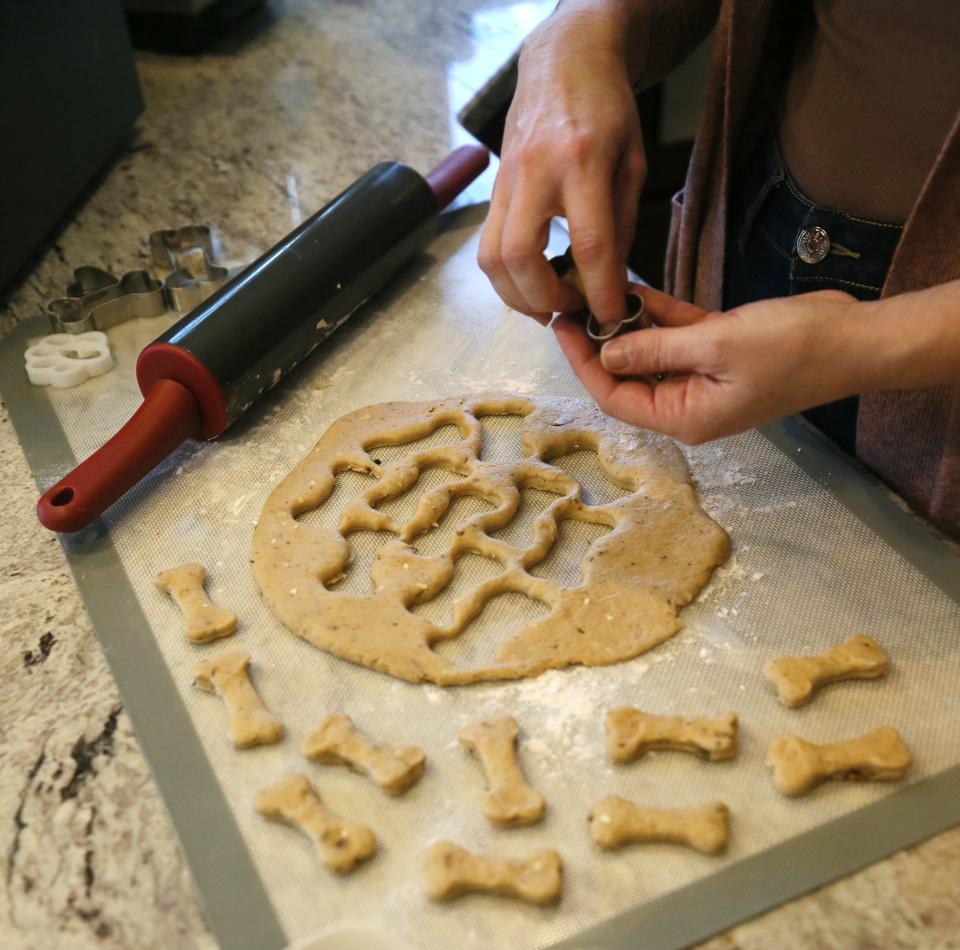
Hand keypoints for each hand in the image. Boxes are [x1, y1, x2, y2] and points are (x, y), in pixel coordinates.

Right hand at [478, 2, 645, 325]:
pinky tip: (532, 282)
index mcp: (582, 161)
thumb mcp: (633, 163)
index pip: (590, 244)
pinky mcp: (493, 189)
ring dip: (517, 296)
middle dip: (544, 300)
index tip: (611, 317)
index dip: (600, 292)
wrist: (563, 62)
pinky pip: (488, 245)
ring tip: (548, 306)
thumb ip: (623, 226)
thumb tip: (610, 284)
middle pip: (520, 257)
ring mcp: (506, 180)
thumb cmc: (607, 109)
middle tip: (571, 312)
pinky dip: (508, 276)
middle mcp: (535, 171)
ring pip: (491, 258)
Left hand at [554, 287, 872, 442]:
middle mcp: (688, 404)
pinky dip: (659, 315)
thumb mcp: (715, 346)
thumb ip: (654, 349)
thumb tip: (605, 354)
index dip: (585, 363)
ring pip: (652, 352)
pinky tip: (634, 290)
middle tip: (572, 303)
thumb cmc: (791, 348)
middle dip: (601, 342)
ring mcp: (704, 378)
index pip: (616, 396)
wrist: (854, 338)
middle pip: (628, 375)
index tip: (561, 327)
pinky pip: (678, 336)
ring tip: (596, 290)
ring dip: (629, 324)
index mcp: (684, 417)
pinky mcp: (720, 352)